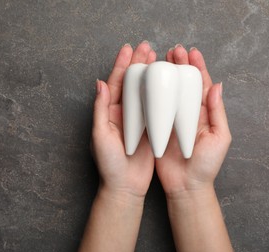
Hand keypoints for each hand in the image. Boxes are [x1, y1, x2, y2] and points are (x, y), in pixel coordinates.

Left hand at [91, 41, 155, 201]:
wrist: (125, 186)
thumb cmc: (109, 164)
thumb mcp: (100, 136)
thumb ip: (100, 110)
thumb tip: (100, 83)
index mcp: (109, 113)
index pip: (115, 83)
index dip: (121, 65)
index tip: (128, 49)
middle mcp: (123, 114)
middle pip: (131, 83)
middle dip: (138, 65)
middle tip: (147, 48)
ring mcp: (137, 121)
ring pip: (144, 92)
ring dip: (150, 76)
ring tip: (159, 60)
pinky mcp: (149, 129)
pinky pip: (155, 108)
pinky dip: (161, 94)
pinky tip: (169, 84)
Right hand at [155, 45, 231, 197]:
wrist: (186, 185)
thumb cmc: (206, 165)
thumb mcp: (219, 138)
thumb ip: (218, 113)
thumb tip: (217, 86)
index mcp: (204, 114)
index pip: (201, 85)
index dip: (197, 67)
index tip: (191, 52)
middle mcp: (187, 113)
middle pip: (183, 84)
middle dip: (179, 66)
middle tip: (172, 51)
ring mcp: (172, 119)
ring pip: (168, 92)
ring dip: (165, 76)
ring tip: (159, 60)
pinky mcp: (158, 127)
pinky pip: (154, 108)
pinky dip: (151, 94)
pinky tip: (146, 83)